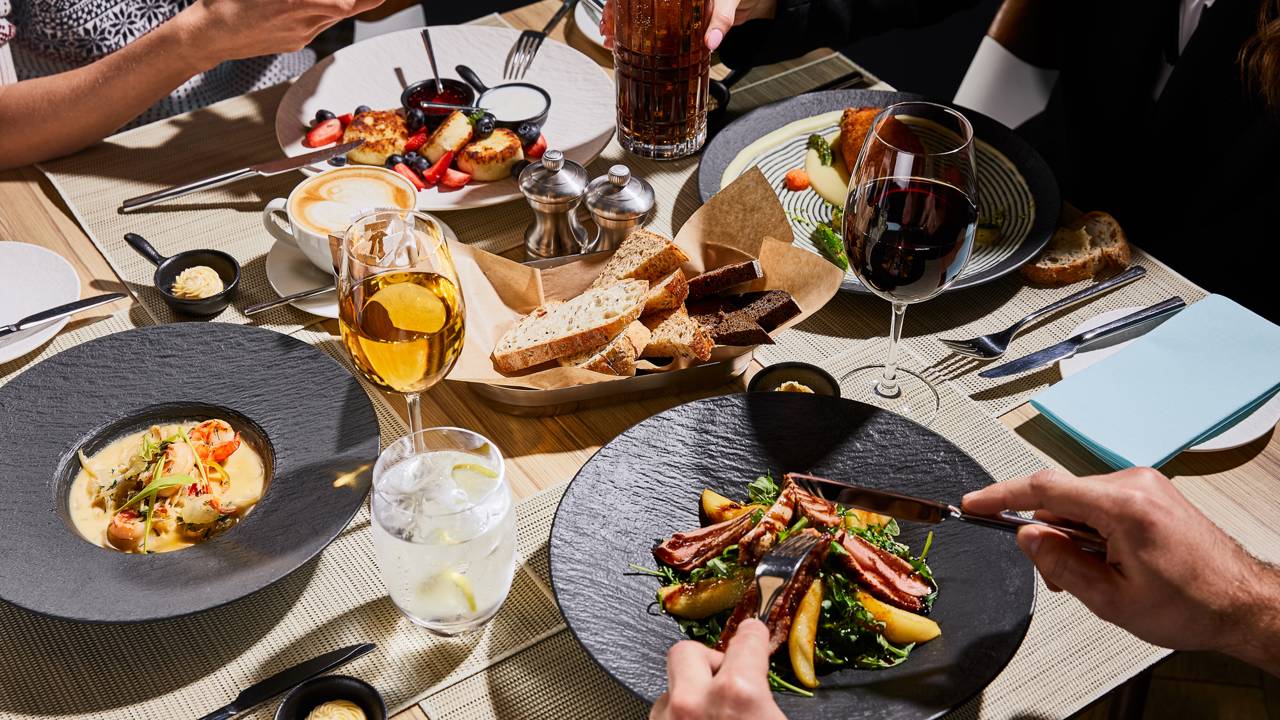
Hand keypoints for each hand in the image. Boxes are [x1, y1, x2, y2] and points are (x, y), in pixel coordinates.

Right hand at [176, 0, 385, 69]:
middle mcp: (303, 22)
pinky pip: (319, 24)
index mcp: (294, 2)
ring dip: (346, 2)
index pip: (343, 2)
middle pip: (347, 8)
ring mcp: (301, 36)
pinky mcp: (295, 44)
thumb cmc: (225, 2)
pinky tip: (319, 2)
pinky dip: (325, 10)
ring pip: (335, 16)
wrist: (207, 36)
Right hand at [600, 0, 775, 51]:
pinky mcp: (679, 21)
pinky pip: (654, 28)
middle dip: (616, 14)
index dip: (620, 3)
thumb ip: (721, 20)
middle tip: (608, 31)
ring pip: (641, 14)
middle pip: (635, 3)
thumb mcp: (729, 1)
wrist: (757, 2)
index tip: (611, 13)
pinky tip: (628, 44)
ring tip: (612, 40)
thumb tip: (710, 40)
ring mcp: (673, 8)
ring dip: (624, 26)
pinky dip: (641, 37)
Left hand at [650, 619, 785, 719]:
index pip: (745, 642)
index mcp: (736, 695)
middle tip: (726, 679)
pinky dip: (679, 717)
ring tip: (713, 713)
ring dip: (691, 693)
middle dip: (707, 660)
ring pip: (670, 686)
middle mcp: (693, 703)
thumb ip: (765, 696)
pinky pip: (664, 713)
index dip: (752, 636)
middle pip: (687, 652)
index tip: (752, 632)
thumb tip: (762, 683)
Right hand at [962, 468, 1277, 662]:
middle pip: (1061, 497)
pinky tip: (1111, 561)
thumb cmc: (1193, 604)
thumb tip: (1027, 537)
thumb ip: (1060, 564)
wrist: (1242, 603)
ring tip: (1100, 576)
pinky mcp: (1151, 493)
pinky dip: (1093, 531)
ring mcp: (1145, 485)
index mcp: (1124, 507)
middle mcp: (1135, 484)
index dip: (1000, 496)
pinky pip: (1102, 504)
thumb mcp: (1112, 599)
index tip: (974, 504)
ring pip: (1080, 503)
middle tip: (1060, 578)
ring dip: (1074, 537)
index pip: (1044, 488)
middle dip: (1049, 536)